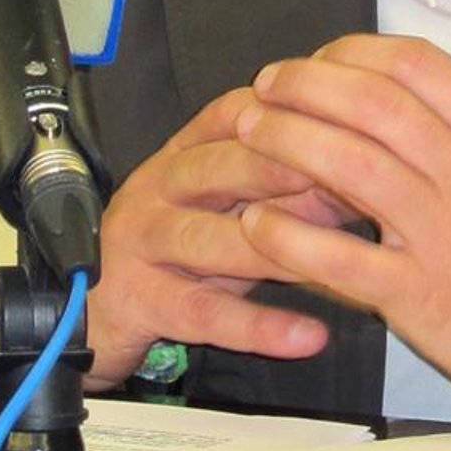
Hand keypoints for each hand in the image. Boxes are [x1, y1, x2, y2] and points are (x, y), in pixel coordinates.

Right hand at [83, 90, 353, 386]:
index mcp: (184, 150)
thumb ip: (282, 182)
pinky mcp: (143, 302)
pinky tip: (308, 336)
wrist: (85, 305)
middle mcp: (160, 186)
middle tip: (350, 180)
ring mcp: (146, 243)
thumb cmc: (175, 244)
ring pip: (212, 239)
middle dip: (286, 170)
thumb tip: (365, 165)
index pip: (235, 115)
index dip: (289, 115)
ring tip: (332, 259)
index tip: (345, 121)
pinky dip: (260, 327)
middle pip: (223, 167)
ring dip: (275, 248)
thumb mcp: (221, 201)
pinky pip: (205, 314)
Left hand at [233, 0, 450, 427]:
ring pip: (349, 168)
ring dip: (287, 143)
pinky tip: (256, 221)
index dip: (356, 50)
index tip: (322, 57)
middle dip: (306, 85)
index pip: (415, 65)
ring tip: (246, 131)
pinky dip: (291, 239)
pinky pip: (340, 261)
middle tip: (266, 83)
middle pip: (371, 105)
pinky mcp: (415, 297)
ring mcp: (437, 234)